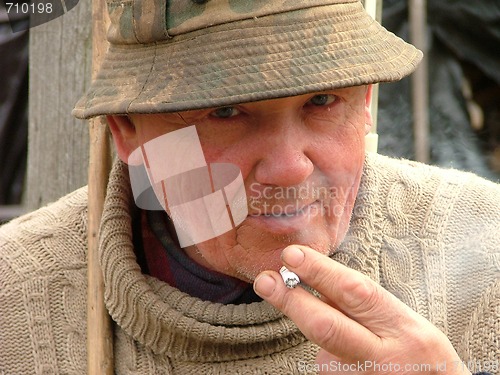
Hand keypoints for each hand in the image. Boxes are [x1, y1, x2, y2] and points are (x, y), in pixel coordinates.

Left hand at [253, 245, 469, 373]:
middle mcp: (383, 358)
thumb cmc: (419, 355)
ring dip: (327, 341)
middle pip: (327, 327)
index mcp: (402, 329)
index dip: (320, 272)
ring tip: (362, 351)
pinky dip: (334, 360)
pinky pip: (327, 367)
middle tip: (266, 281)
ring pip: (322, 350)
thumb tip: (310, 281)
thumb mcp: (402, 323)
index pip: (355, 293)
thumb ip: (360, 304)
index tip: (292, 255)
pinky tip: (358, 366)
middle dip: (291, 302)